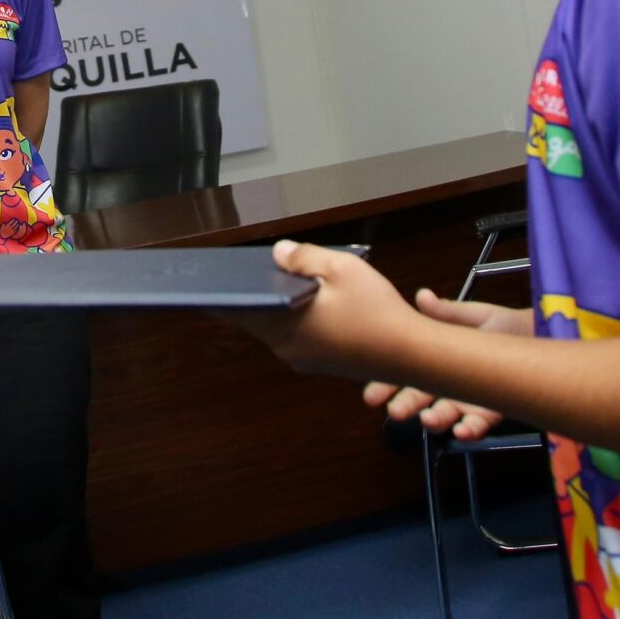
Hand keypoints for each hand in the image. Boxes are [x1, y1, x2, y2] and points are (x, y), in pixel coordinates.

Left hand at [229, 240, 420, 379]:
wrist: (411, 354)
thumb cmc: (375, 309)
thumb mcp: (340, 269)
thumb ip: (304, 258)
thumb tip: (278, 253)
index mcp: (282, 326)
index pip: (238, 310)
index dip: (223, 295)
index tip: (208, 282)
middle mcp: (286, 348)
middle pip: (257, 319)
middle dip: (251, 296)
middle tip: (242, 273)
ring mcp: (304, 359)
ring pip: (278, 328)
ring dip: (274, 307)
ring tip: (274, 280)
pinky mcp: (322, 364)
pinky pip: (296, 337)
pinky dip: (293, 319)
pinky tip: (304, 302)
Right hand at [361, 288, 528, 438]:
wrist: (540, 338)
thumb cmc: (505, 327)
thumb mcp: (475, 316)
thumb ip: (446, 312)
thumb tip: (422, 296)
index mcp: (436, 360)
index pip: (405, 374)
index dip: (385, 385)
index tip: (371, 394)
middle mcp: (446, 384)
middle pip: (418, 398)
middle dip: (403, 406)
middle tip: (394, 410)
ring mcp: (466, 400)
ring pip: (443, 415)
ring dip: (433, 420)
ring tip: (427, 420)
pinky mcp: (490, 412)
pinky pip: (477, 426)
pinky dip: (468, 431)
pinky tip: (461, 430)